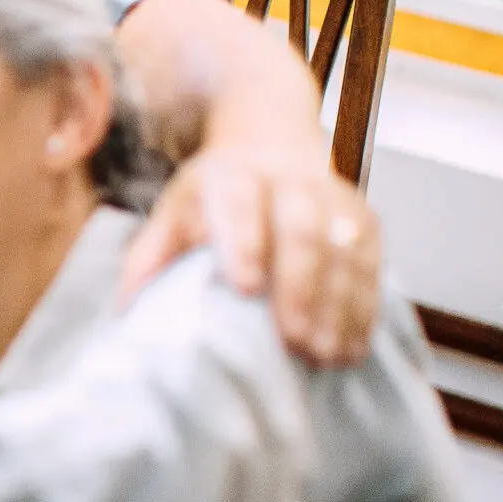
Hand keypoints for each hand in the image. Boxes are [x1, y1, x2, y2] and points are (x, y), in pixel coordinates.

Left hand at [120, 137, 380, 367]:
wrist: (270, 146)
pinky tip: (350, 348)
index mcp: (231, 175)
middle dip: (299, 286)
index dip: (244, 243)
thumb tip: (129, 304)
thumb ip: (151, 255)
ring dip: (338, 306)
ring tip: (324, 355)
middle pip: (301, 229)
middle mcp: (287, 181)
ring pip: (344, 250)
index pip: (239, 204)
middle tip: (293, 340)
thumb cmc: (215, 196)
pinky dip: (363, 310)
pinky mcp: (365, 220)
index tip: (245, 288)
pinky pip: (372, 266)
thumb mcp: (175, 212)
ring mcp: (333, 199)